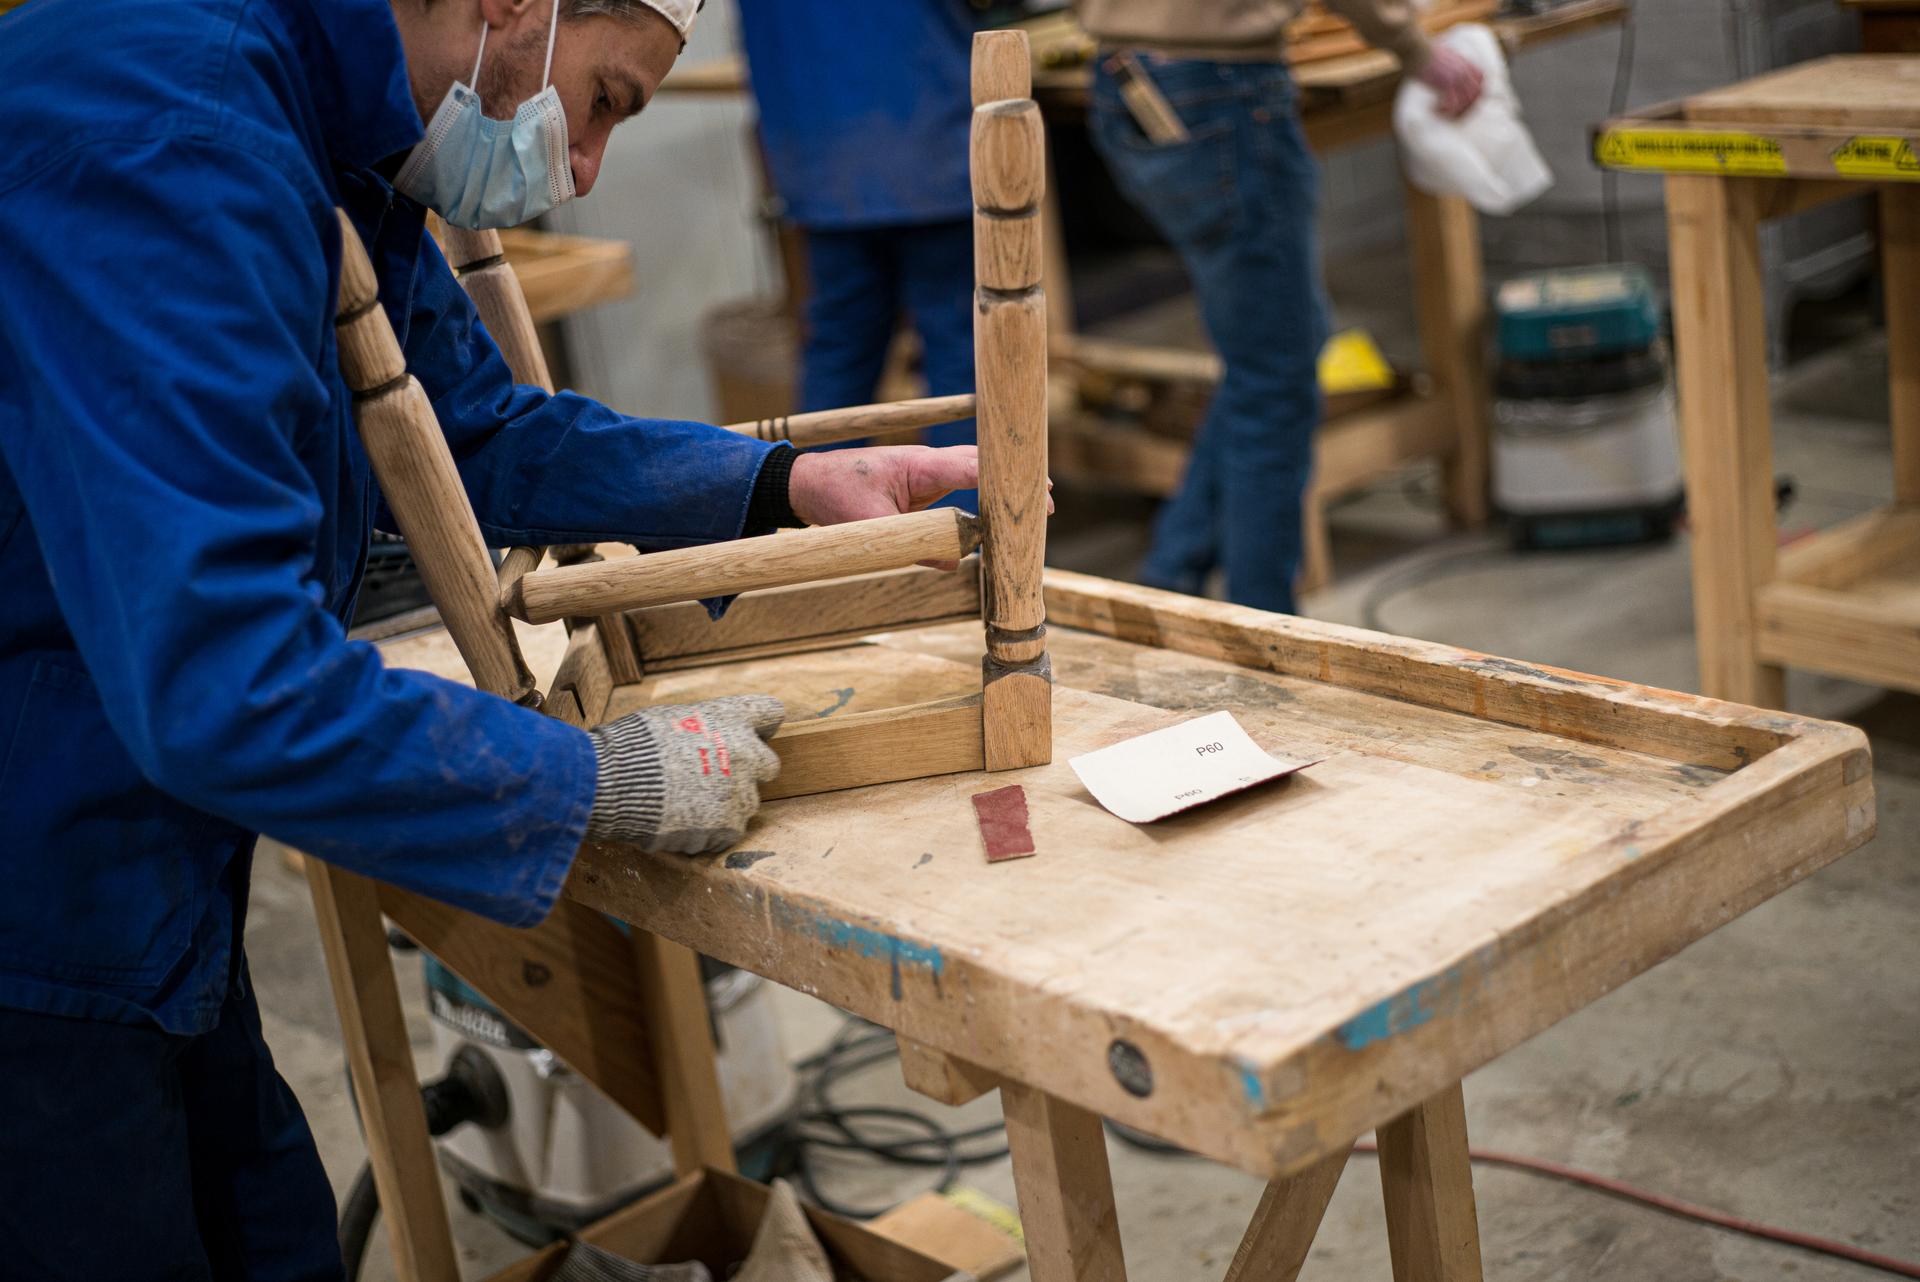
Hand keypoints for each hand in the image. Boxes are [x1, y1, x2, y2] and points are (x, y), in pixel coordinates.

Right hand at [585, 694, 784, 853]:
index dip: (760, 725)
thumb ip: (702, 726)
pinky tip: (682, 823)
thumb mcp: (670, 717)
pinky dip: (708, 832)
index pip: (770, 712)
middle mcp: (745, 752)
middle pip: (768, 765)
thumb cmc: (632, 746)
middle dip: (747, 771)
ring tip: (687, 804)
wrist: (614, 782)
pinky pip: (728, 832)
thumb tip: (706, 736)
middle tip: (714, 779)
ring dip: (725, 805)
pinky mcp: (728, 825)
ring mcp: (739, 791)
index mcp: (730, 718)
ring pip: (747, 803)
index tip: (749, 734)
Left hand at [787, 444, 1054, 568]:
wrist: (807, 482)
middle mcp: (928, 464)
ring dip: (1001, 484)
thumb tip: (954, 564)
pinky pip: (960, 482)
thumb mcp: (870, 528)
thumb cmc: (834, 496)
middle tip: (1050, 500)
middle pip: (983, 463)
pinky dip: (983, 490)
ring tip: (1035, 503)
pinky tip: (997, 507)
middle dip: (1015, 479)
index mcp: (920, 466)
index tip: (1037, 494)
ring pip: (975, 470)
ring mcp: (926, 471)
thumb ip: (912, 546)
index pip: (975, 467)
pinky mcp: (921, 483)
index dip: (1007, 480)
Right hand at [1415, 47, 1483, 118]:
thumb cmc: (1422, 51)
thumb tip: (1442, 67)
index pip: (1480, 78)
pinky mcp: (1445, 84)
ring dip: (1456, 109)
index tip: (1464, 97)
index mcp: (1464, 62)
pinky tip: (1435, 108)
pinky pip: (1453, 104)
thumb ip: (1448, 61)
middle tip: (1453, 110)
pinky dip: (1446, 110)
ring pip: (1466, 101)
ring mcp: (1456, 77)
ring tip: (1442, 111)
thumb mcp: (1442, 54)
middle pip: (1476, 93)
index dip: (1475, 90)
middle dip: (1467, 104)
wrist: (1416, 49)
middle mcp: (1463, 70)